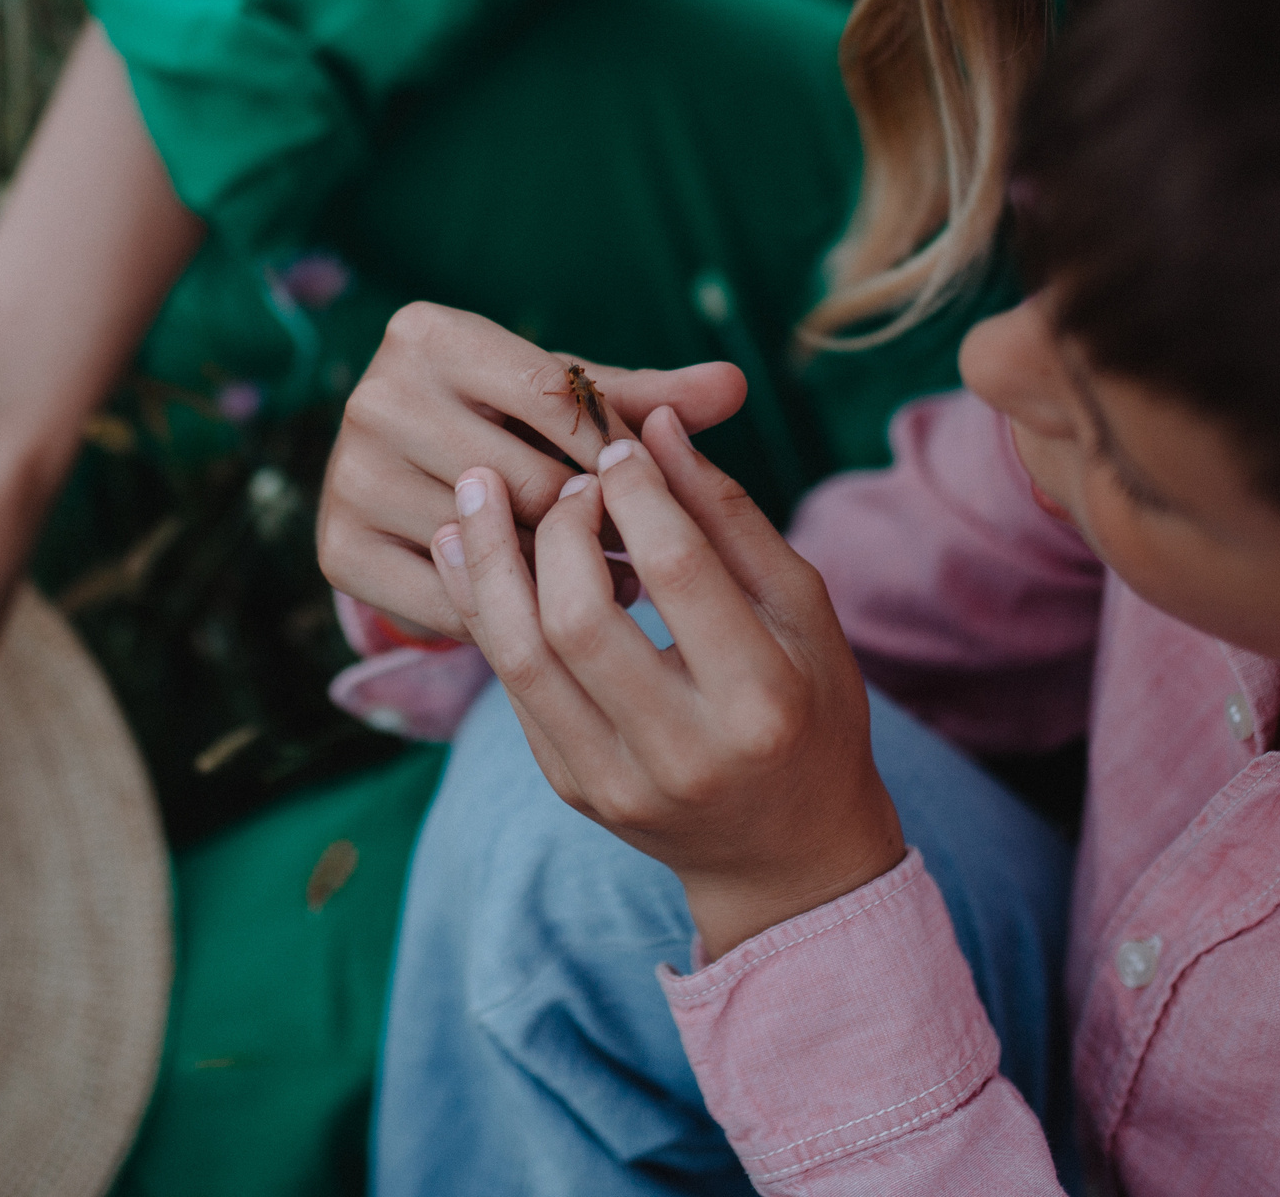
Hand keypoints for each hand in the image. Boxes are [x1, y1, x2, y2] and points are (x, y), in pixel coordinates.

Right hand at [318, 301, 747, 638]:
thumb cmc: (511, 424)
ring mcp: (349, 474)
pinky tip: (545, 611)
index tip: (660, 493)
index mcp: (429, 332)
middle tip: (645, 556)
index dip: (618, 453)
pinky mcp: (337, 546)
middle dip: (594, 524)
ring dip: (560, 577)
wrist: (406, 474)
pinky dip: (502, 611)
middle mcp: (373, 396)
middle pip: (525, 478)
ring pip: (492, 543)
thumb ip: (648, 397)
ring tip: (612, 587)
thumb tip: (735, 384)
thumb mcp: (569, 402)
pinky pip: (445, 596)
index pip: (553, 397)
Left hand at [433, 404, 903, 959]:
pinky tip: (469, 556)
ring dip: (487, 563)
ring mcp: (617, 782)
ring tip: (473, 491)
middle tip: (563, 479)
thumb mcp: (802, 609)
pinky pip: (512, 688)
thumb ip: (728, 516)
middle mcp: (684, 752)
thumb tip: (656, 425)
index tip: (619, 445)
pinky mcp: (572, 789)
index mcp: (759, 700)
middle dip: (558, 527)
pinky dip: (483, 612)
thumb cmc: (810, 708)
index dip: (638, 491)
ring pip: (521, 656)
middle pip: (579, 617)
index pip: (678, 570)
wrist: (787, 854)